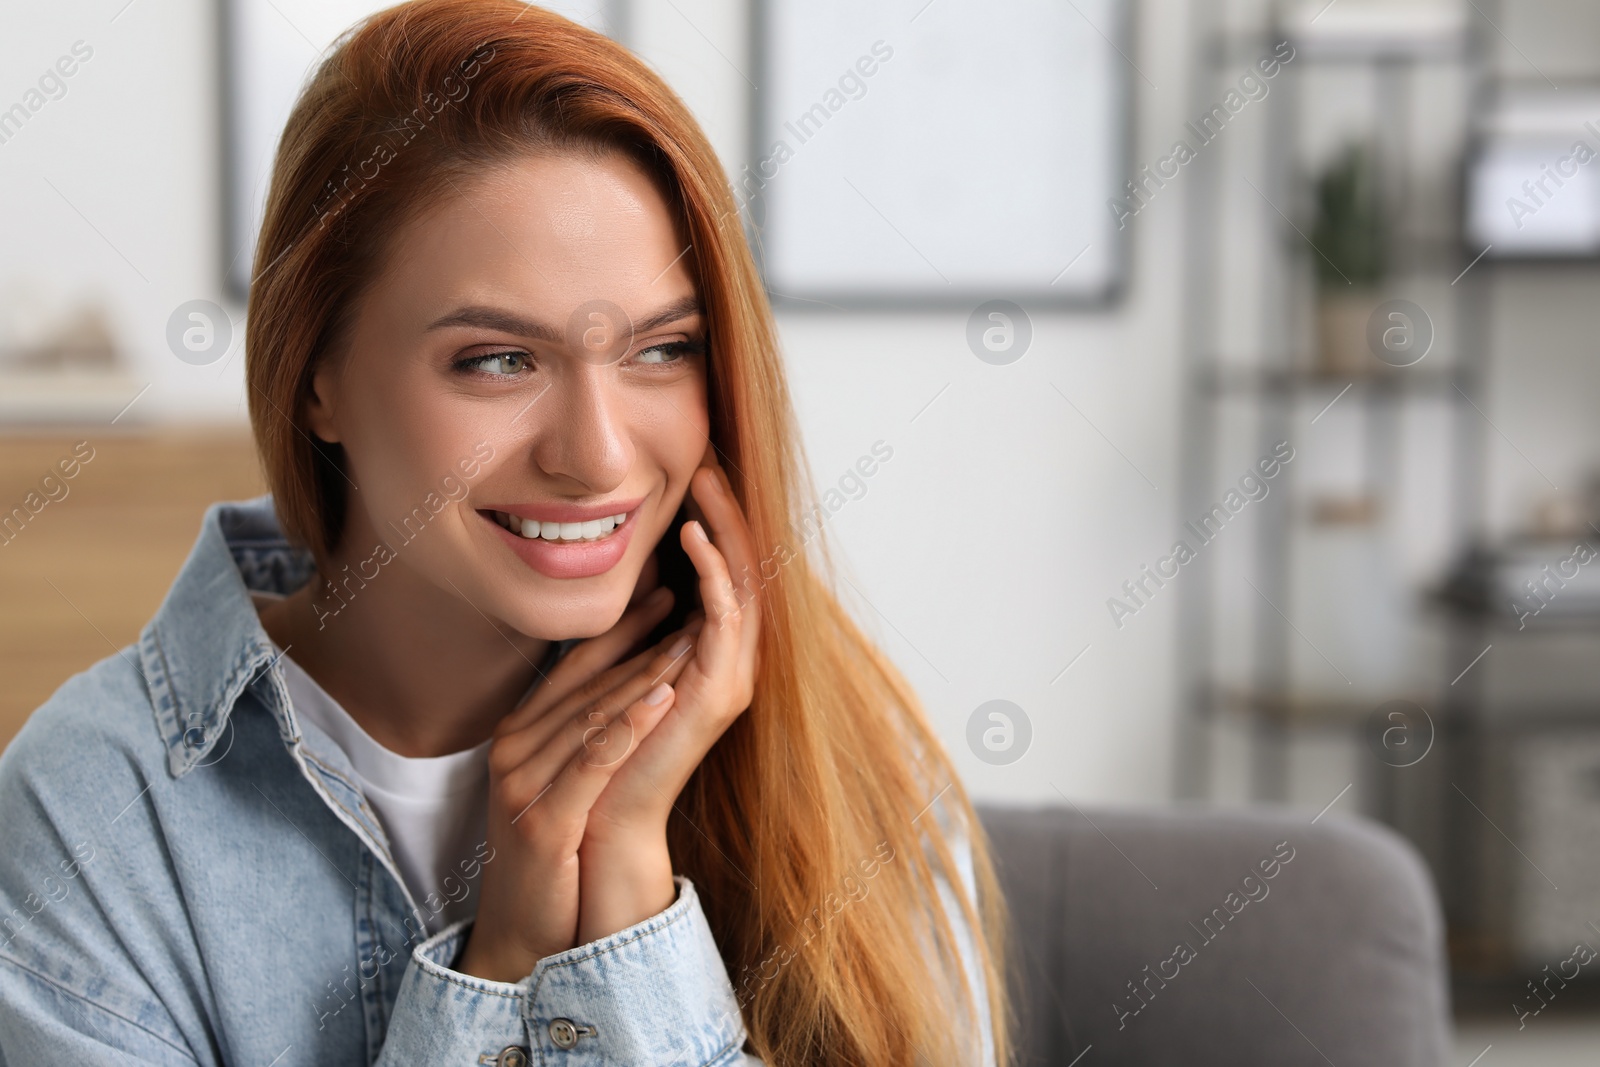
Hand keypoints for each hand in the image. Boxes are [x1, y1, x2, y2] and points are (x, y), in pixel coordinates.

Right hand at [455, 589, 699, 982]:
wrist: (521, 929)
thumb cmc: (550, 851)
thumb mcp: (560, 780)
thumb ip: (582, 732)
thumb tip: (629, 681)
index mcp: (519, 733)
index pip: (574, 666)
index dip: (621, 628)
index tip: (664, 593)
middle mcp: (514, 749)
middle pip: (587, 682)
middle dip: (642, 640)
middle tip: (688, 600)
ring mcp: (523, 783)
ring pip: (593, 714)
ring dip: (645, 673)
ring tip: (689, 638)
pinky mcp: (543, 818)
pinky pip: (593, 761)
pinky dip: (630, 726)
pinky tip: (665, 699)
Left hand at [576, 462, 761, 942]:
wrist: (602, 818)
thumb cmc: (602, 747)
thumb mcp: (618, 668)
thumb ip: (635, 630)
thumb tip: (636, 583)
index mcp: (711, 655)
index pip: (726, 571)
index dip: (716, 519)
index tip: (695, 469)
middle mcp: (731, 662)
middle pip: (745, 567)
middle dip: (729, 509)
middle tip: (710, 456)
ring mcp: (732, 677)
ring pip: (745, 581)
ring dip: (727, 527)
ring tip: (706, 479)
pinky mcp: (720, 692)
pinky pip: (727, 617)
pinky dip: (715, 573)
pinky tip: (691, 537)